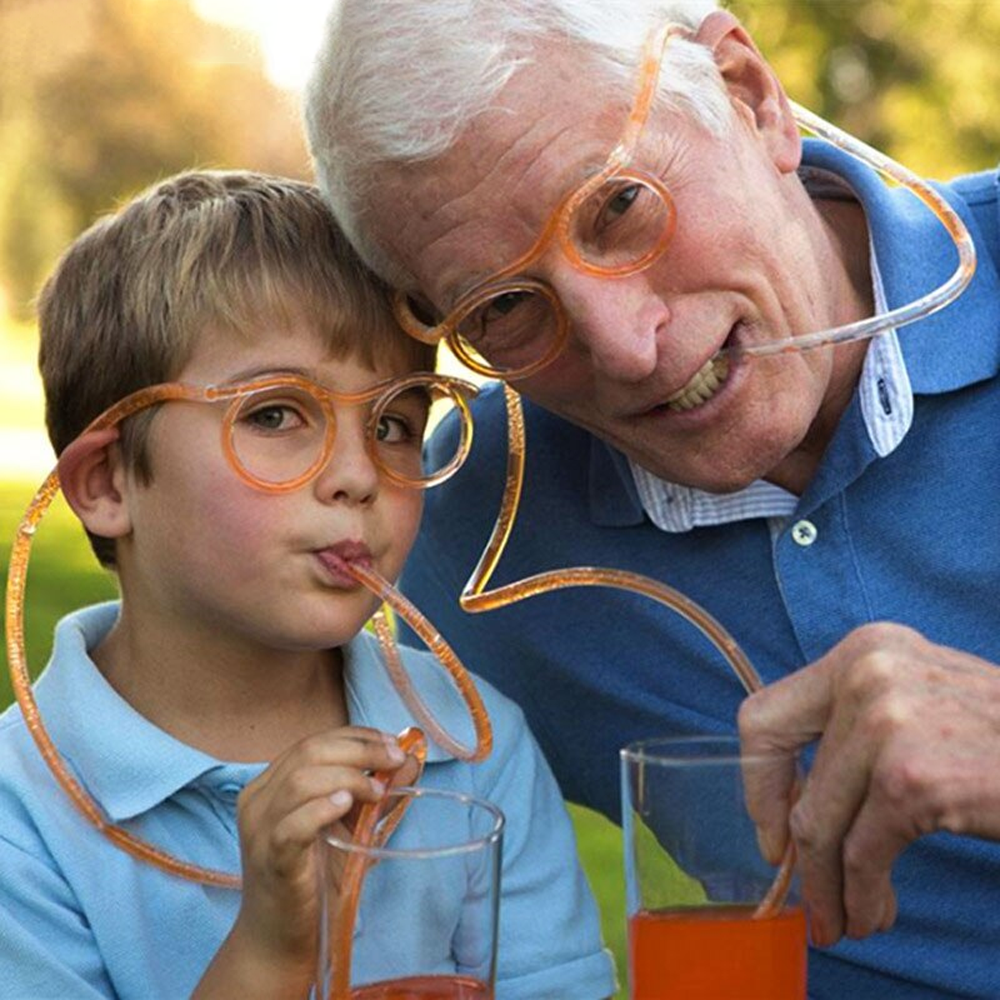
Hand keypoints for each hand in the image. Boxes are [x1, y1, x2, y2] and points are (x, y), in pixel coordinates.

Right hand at [228, 727, 418, 993]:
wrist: (279, 940)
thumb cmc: (313, 878)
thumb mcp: (349, 827)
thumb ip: (376, 793)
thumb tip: (411, 758)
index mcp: (273, 784)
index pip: (314, 741)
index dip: (356, 736)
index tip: (391, 744)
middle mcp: (259, 798)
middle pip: (309, 752)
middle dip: (360, 750)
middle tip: (395, 760)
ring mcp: (260, 827)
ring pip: (301, 780)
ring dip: (348, 777)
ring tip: (377, 790)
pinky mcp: (270, 857)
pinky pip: (292, 823)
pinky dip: (322, 808)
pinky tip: (346, 805)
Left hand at [738, 622, 999, 946]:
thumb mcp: (921, 700)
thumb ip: (857, 726)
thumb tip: (795, 795)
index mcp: (863, 650)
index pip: (766, 712)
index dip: (758, 778)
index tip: (772, 824)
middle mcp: (866, 673)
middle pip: (779, 766)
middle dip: (783, 834)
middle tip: (802, 885)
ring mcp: (887, 722)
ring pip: (817, 822)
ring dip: (827, 883)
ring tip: (845, 916)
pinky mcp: (912, 779)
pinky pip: (859, 855)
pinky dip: (859, 896)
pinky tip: (873, 915)